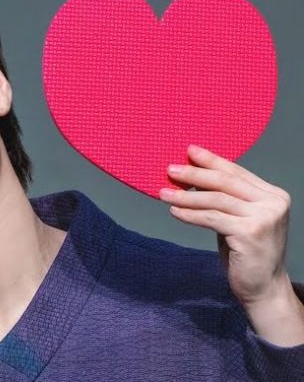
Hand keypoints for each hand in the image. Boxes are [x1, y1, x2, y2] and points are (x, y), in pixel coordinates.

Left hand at [159, 144, 303, 345]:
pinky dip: (190, 214)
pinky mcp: (250, 233)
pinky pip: (211, 218)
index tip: (189, 151)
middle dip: (195, 174)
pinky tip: (174, 211)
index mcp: (273, 195)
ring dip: (186, 195)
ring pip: (216, 200)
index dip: (211, 160)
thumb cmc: (247, 253)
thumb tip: (192, 178)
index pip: (237, 172)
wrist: (263, 287)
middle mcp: (273, 203)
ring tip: (164, 193)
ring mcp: (264, 218)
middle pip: (225, 182)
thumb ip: (225, 199)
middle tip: (170, 169)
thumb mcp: (238, 220)